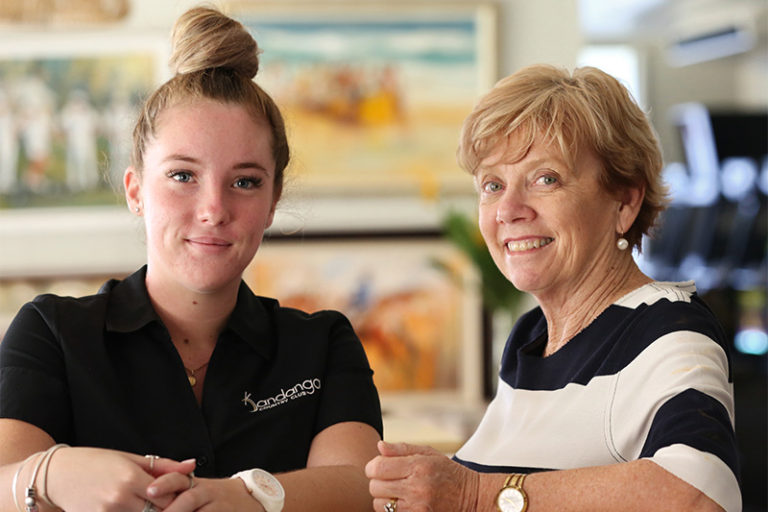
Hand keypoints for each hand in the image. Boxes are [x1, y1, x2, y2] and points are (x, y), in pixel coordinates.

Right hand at [45, 447, 195, 510]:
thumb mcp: (130, 459)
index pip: (168, 496)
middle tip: (174, 506)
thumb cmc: (96, 462)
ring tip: (154, 507)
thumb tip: (192, 465)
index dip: (178, 498)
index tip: (180, 496)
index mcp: (131, 478)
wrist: (57, 475)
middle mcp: (119, 498)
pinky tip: (134, 510)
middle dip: (168, 511)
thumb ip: (163, 466)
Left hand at [147, 473, 263, 511]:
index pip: (178, 479)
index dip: (164, 484)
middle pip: (188, 499)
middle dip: (172, 510)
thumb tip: (148, 495)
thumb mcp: (198, 489)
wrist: (250, 499)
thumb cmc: (214, 497)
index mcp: (195, 484)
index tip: (150, 491)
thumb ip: (176, 490)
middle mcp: (207, 493)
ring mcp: (218, 506)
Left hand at [365, 441, 478, 511]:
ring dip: (383, 498)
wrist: (472, 497)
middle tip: (389, 479)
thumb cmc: (447, 472)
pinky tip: (401, 503)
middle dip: (377, 482)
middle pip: (375, 487)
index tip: (379, 467)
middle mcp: (416, 488)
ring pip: (379, 504)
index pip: (377, 467)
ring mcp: (417, 507)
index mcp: (418, 466)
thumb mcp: (428, 454)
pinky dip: (391, 510)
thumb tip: (379, 446)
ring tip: (396, 492)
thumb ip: (401, 449)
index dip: (373, 466)